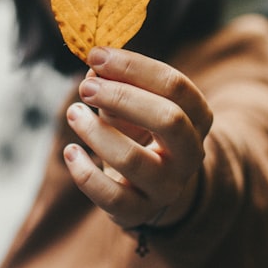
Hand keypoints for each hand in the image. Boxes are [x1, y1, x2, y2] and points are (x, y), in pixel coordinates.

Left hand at [63, 46, 212, 228]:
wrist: (149, 189)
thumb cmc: (139, 133)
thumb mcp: (135, 105)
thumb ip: (117, 84)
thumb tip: (94, 68)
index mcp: (197, 118)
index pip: (175, 85)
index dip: (134, 67)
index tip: (96, 56)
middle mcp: (190, 153)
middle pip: (169, 119)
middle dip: (122, 97)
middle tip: (86, 87)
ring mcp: (167, 187)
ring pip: (133, 159)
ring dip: (96, 132)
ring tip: (73, 113)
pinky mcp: (138, 211)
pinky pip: (109, 196)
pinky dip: (84, 172)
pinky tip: (70, 151)